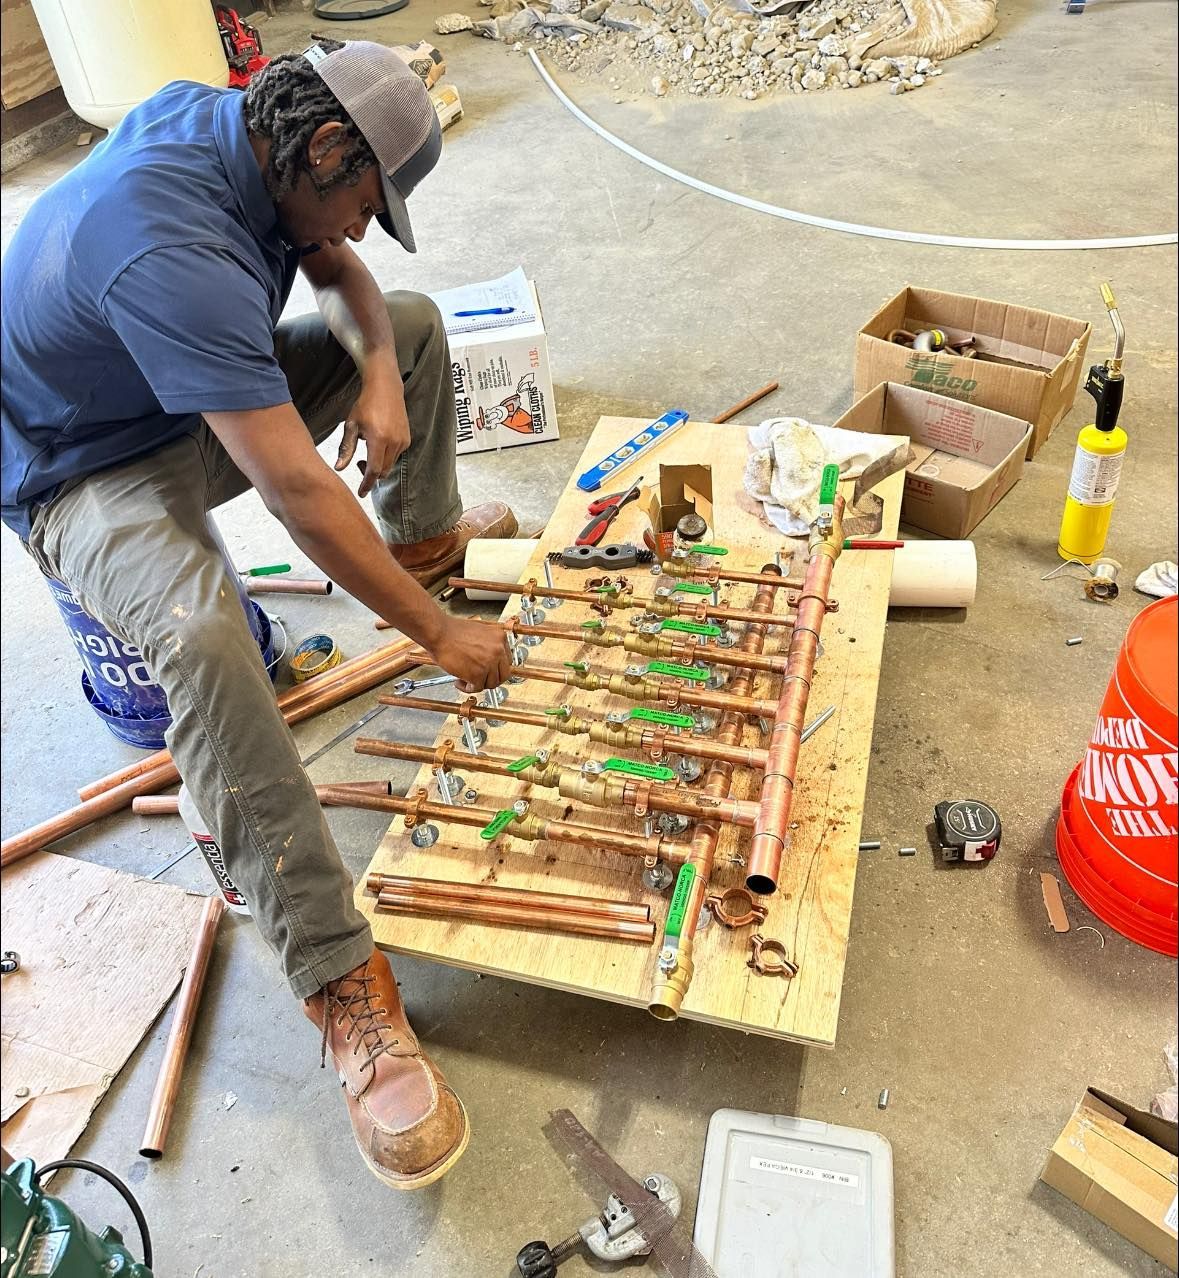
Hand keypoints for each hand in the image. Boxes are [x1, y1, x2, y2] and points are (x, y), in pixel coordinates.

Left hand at [335, 365, 410, 498]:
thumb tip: (339, 468)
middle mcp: (393, 441)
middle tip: (358, 464)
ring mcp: (402, 440)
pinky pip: (396, 456)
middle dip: (371, 475)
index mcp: (378, 438)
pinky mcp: (407, 439)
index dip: (367, 483)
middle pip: (384, 471)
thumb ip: (346, 448)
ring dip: (379, 465)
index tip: (361, 493)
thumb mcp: (351, 425)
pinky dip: (386, 457)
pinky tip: (378, 444)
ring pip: (390, 465)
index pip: (374, 470)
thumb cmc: (365, 405)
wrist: (385, 388)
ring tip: (367, 452)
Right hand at [430, 618, 512, 692]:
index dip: (496, 668)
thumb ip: (488, 645)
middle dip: (490, 679)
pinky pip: (477, 688)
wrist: (438, 632)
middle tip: (479, 679)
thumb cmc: (452, 631)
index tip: (488, 671)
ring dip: (478, 684)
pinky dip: (467, 688)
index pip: (506, 660)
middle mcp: (498, 649)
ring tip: (465, 679)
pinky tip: (459, 682)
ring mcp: (489, 662)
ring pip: (491, 683)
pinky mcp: (478, 674)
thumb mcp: (479, 633)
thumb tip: (490, 661)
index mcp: (500, 637)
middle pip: (503, 674)